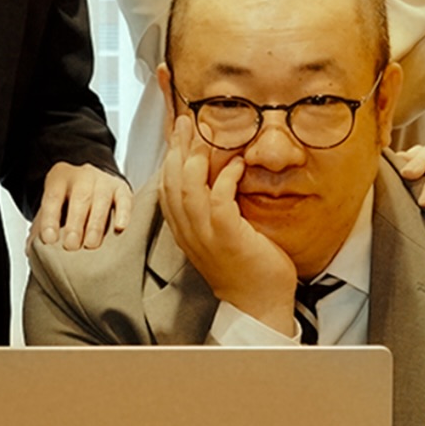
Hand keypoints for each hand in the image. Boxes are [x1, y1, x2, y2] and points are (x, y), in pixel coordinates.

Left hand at [32, 163, 131, 251]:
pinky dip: (123, 214)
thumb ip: (43, 226)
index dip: (50, 219)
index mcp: (59, 178)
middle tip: (71, 246)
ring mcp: (104, 181)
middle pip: (79, 198)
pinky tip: (119, 228)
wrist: (91, 182)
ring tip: (91, 244)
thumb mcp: (52, 208)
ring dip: (95, 224)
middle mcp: (83, 176)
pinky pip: (124, 200)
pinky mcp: (121, 188)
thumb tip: (33, 250)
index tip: (49, 239)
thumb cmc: (69, 202)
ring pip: (101, 200)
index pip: (53, 197)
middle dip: (75, 224)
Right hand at [158, 115, 297, 333]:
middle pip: (171, 181)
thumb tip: (219, 181)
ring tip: (205, 135)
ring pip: (187, 186)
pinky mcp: (226, 235)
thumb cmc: (246, 269)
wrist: (258, 303)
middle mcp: (188, 231)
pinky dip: (226, 177)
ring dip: (195, 157)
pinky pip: (218, 198)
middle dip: (177, 147)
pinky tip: (237, 164)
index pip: (166, 187)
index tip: (177, 134)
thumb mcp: (222, 236)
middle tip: (185, 122)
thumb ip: (214, 211)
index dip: (169, 158)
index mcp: (185, 230)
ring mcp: (205, 234)